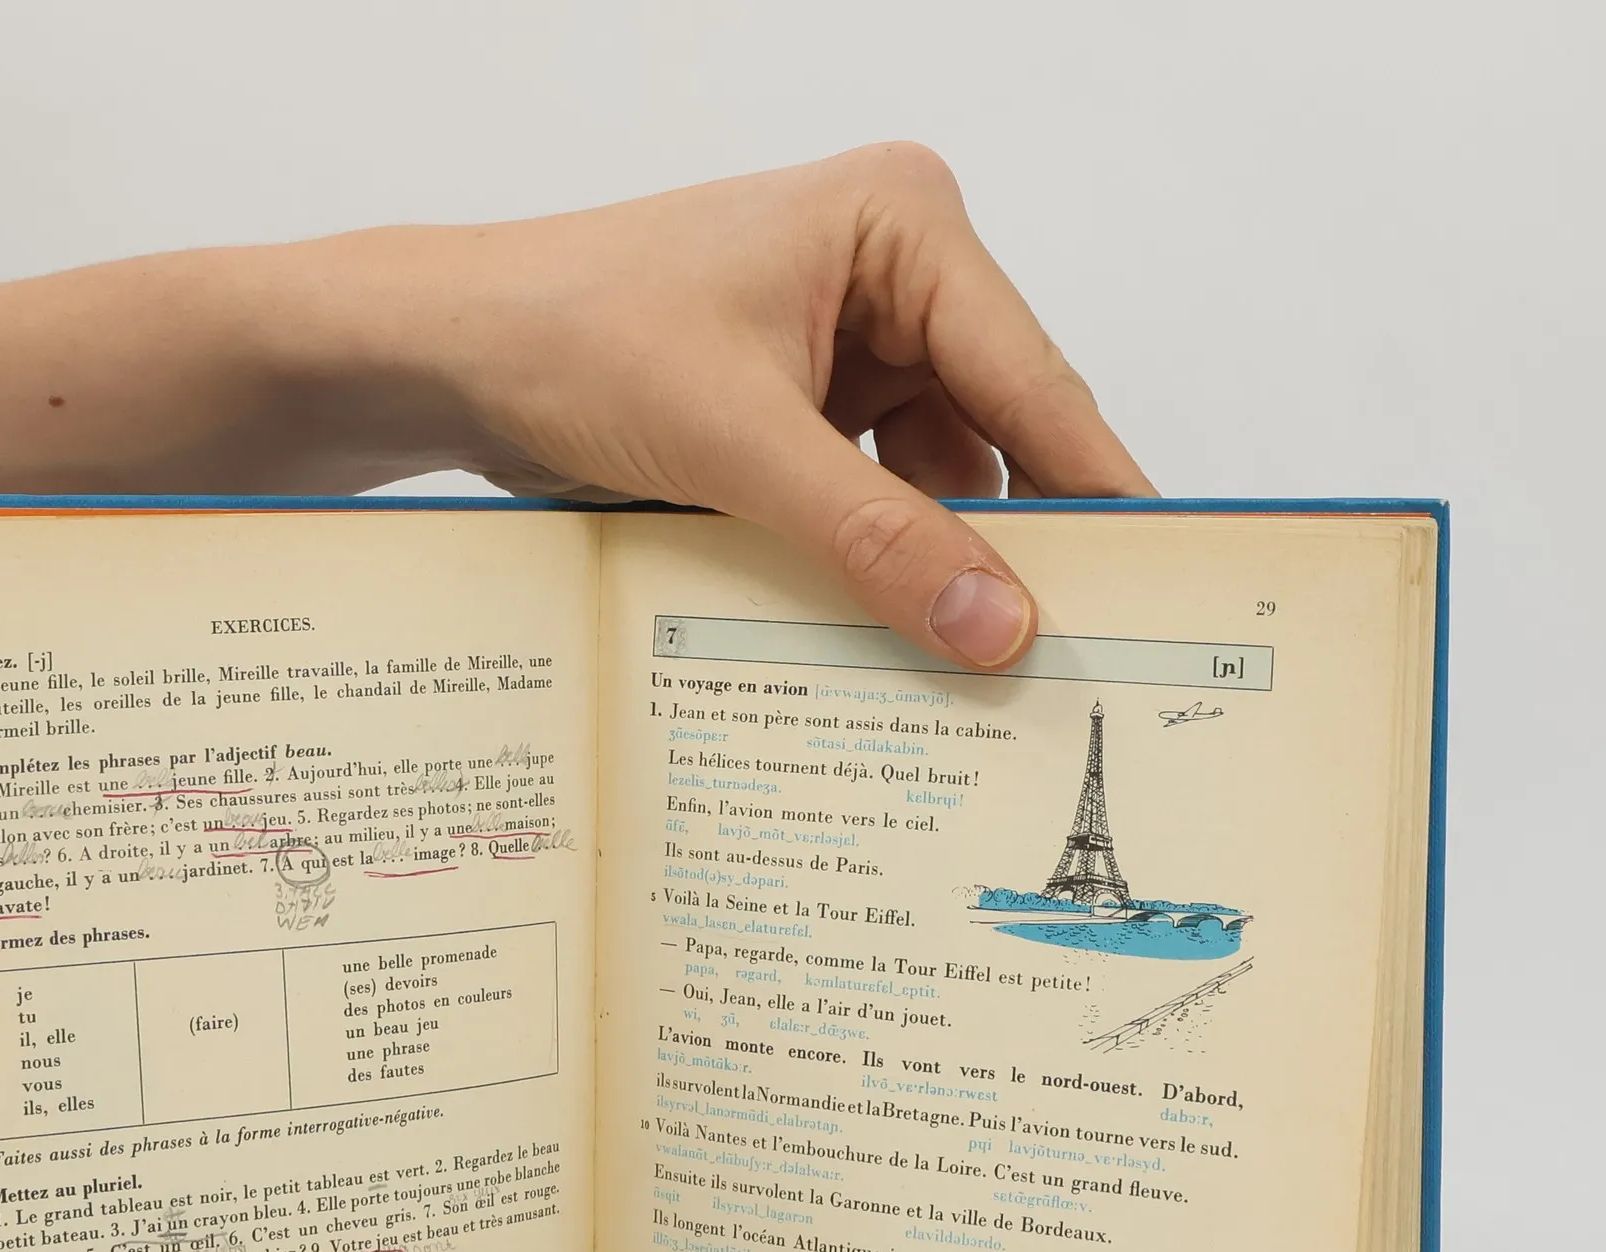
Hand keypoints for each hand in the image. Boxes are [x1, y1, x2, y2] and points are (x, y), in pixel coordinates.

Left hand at [328, 144, 1152, 666]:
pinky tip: (896, 631)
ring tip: (979, 662)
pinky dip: (881, 560)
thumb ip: (877, 537)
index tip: (1157, 577)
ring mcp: (850, 347)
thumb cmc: (574, 334)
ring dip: (940, 562)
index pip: (1031, 375)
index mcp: (902, 227)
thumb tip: (995, 623)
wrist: (456, 355)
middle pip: (997, 430)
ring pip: (937, 478)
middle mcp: (893, 277)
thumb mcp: (742, 442)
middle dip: (1015, 538)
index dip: (1093, 486)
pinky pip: (876, 498)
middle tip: (1066, 649)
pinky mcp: (807, 408)